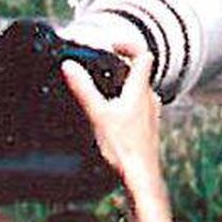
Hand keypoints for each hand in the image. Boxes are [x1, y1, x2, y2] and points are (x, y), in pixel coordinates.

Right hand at [61, 44, 164, 199]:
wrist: (141, 176)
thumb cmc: (124, 148)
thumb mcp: (97, 114)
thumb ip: (83, 89)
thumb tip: (70, 66)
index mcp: (140, 90)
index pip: (143, 55)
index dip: (128, 45)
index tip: (111, 46)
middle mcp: (150, 98)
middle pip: (139, 72)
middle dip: (119, 67)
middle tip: (99, 68)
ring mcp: (151, 112)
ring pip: (138, 89)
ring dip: (122, 86)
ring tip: (101, 91)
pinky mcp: (148, 126)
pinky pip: (138, 106)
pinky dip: (125, 102)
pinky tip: (111, 115)